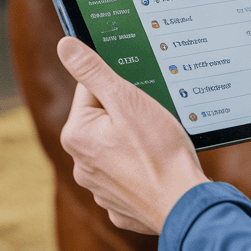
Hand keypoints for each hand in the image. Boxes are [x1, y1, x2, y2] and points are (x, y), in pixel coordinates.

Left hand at [58, 37, 209, 234]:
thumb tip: (65, 46)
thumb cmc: (158, 151)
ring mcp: (99, 187)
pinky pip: (129, 175)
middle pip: (103, 119)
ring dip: (134, 143)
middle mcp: (80, 163)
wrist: (185, 205)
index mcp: (76, 134)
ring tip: (156, 148)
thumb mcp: (125, 99)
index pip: (91, 90)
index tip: (139, 101)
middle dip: (126, 116)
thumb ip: (93, 71)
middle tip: (151, 125)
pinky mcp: (119, 203)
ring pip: (117, 147)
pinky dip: (142, 170)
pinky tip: (156, 171)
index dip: (120, 89)